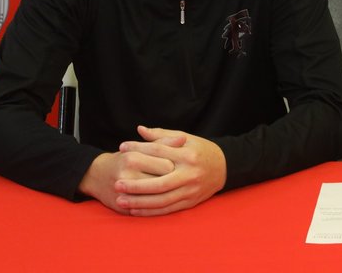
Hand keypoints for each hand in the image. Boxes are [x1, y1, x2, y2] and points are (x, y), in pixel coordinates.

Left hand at [112, 126, 227, 215]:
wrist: (224, 167)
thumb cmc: (200, 150)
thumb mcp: (185, 138)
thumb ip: (161, 135)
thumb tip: (140, 130)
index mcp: (187, 154)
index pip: (159, 151)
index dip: (138, 149)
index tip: (121, 148)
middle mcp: (190, 173)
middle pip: (159, 183)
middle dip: (136, 185)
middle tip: (117, 183)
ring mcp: (191, 190)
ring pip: (162, 200)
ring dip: (140, 202)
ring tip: (121, 200)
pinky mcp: (190, 202)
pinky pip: (168, 209)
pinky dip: (150, 212)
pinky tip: (135, 210)